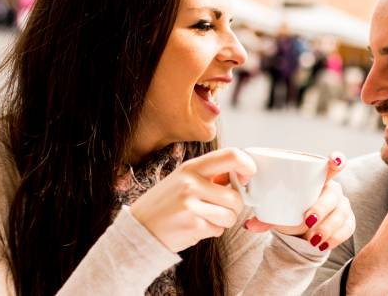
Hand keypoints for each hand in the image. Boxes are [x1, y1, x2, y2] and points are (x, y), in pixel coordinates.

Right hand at [130, 148, 255, 252]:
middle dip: (234, 207)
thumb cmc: (165, 204)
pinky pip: (218, 230)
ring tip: (204, 217)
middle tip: (218, 208)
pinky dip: (211, 231)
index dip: (247, 166)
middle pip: (236, 196)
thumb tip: (241, 175)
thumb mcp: (183, 180)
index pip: (231, 156)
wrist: (139, 229)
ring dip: (223, 221)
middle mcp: (191, 183)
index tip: (247, 177)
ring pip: (230, 216)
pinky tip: (195, 227)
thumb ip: (210, 175)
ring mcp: (191, 205)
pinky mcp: (193, 226)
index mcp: (191, 167)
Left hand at [245, 153, 354, 251]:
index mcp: (318, 178)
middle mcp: (333, 189)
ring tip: (313, 239)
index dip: (336, 160)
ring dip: (327, 227)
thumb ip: (265, 217)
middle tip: (307, 221)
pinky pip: (348, 228)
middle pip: (333, 195)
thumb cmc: (291, 210)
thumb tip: (249, 224)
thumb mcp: (278, 210)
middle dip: (321, 208)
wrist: (302, 229)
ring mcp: (342, 205)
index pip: (331, 165)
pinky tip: (325, 244)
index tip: (334, 161)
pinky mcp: (348, 221)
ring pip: (341, 214)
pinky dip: (336, 237)